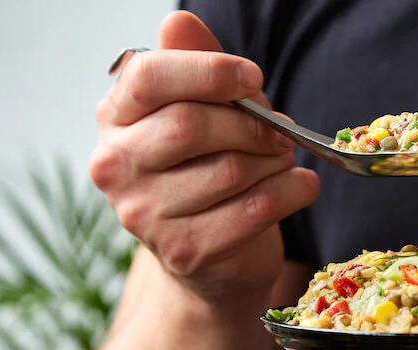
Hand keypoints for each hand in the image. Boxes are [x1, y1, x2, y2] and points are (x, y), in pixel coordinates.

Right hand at [89, 11, 317, 303]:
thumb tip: (180, 22)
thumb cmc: (209, 169)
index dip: (209, 71)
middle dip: (253, 123)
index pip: (149, 78)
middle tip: (281, 129)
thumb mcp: (205, 112)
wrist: (212, 258)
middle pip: (192, 125)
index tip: (253, 78)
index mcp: (116, 118)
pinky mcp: (185, 251)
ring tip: (283, 160)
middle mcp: (116, 166)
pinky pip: (256, 209)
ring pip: (231, 169)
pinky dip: (293, 191)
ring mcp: (145, 215)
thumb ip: (196, 67)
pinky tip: (301, 186)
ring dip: (276, 161)